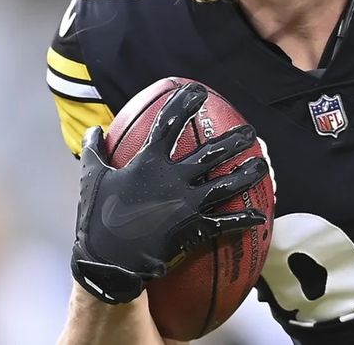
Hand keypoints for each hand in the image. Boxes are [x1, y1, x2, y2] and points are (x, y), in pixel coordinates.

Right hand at [72, 83, 267, 302]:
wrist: (107, 261)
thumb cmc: (96, 217)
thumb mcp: (90, 178)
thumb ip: (94, 151)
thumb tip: (93, 130)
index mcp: (148, 162)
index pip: (169, 124)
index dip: (183, 104)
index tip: (197, 91)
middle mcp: (173, 179)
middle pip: (211, 153)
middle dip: (233, 140)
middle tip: (249, 131)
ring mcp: (187, 204)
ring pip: (225, 184)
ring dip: (246, 174)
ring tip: (262, 165)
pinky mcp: (193, 229)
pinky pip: (224, 223)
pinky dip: (243, 220)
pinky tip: (259, 216)